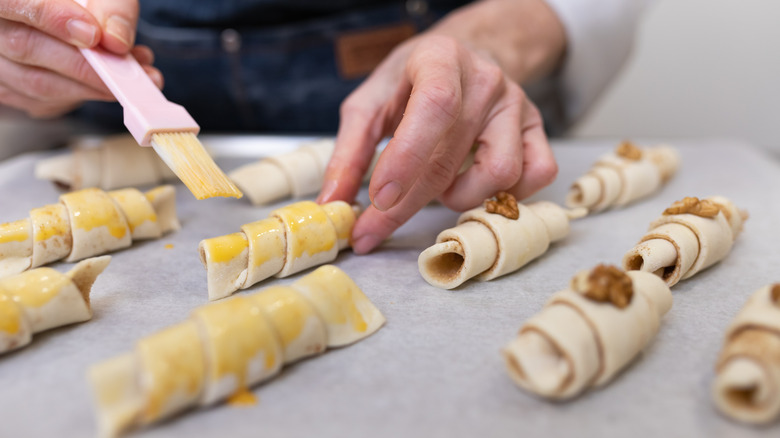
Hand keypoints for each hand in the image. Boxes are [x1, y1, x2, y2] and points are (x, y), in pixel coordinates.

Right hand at [0, 0, 161, 117]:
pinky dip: (84, 96)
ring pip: (37, 83)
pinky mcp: (12, 91)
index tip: (93, 35)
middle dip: (87, 66)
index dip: (51, 18)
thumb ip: (111, 8)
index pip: (13, 3)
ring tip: (133, 76)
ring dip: (93, 87)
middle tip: (133, 72)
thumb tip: (116, 42)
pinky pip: (45, 102)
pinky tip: (108, 85)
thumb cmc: (82, 3)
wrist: (73, 16)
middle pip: (26, 47)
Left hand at [318, 0, 564, 253]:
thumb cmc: (412, 82)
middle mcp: (485, 80)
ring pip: (500, 174)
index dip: (407, 158)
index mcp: (440, 60)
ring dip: (460, 197)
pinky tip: (476, 186)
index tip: (377, 199)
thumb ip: (349, 152)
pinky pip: (534, 177)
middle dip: (406, 206)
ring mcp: (517, 105)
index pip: (434, 108)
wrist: (465, 59)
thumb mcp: (370, 104)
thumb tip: (333, 204)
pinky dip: (503, 195)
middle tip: (372, 230)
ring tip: (439, 184)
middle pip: (451, 157)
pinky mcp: (538, 129)